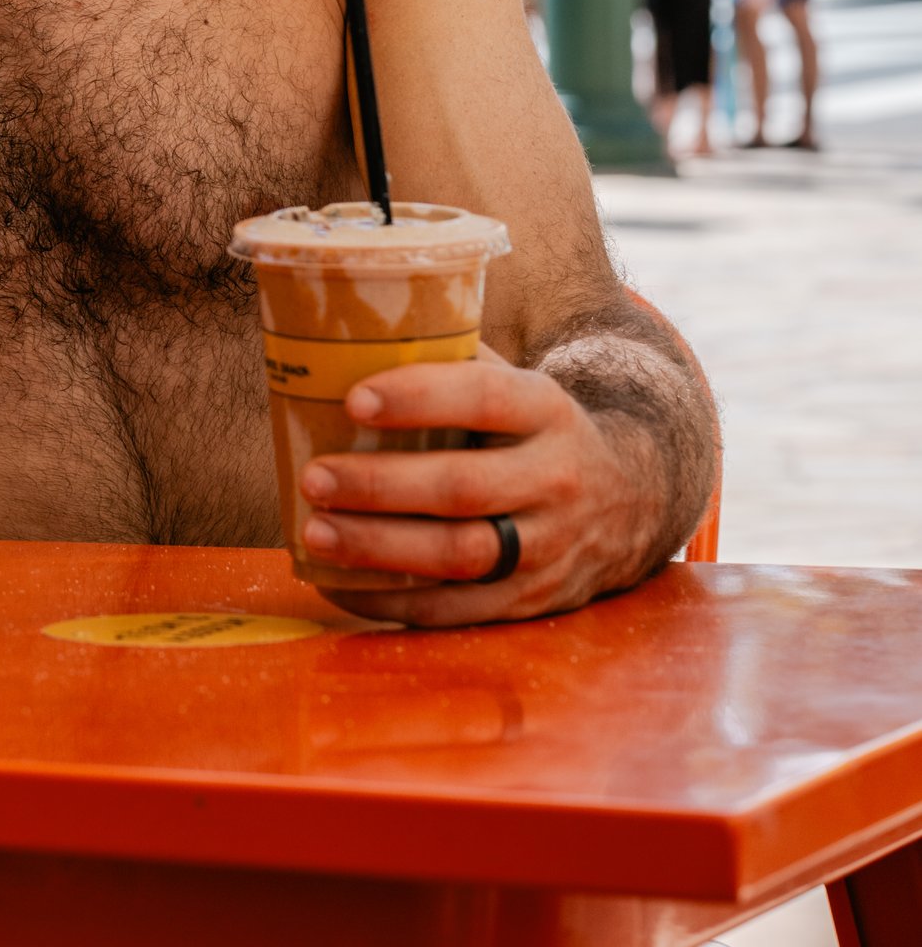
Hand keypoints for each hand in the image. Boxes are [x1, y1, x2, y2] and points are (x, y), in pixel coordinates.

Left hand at [297, 348, 665, 626]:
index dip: (419, 398)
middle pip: (462, 488)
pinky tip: (340, 585)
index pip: (484, 398)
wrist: (631, 502)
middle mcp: (555, 480)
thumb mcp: (519, 387)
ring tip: (315, 532)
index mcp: (546, 411)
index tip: (353, 400)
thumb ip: (455, 364)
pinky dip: (393, 602)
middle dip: (379, 485)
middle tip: (314, 477)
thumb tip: (352, 335)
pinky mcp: (530, 602)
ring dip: (379, 547)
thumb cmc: (534, 432)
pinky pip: (456, 611)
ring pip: (459, 555)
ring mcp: (547, 548)